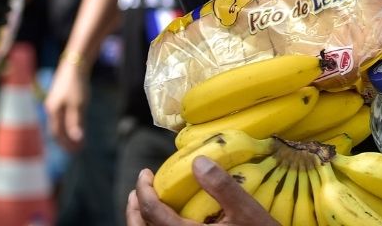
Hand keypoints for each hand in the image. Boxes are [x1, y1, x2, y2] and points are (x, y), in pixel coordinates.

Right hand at [45, 57, 88, 151]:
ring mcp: (54, 102)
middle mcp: (51, 108)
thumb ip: (76, 122)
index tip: (77, 152)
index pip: (57, 134)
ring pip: (59, 123)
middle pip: (56, 130)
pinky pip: (62, 115)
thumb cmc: (77, 85)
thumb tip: (77, 139)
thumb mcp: (79, 105)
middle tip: (77, 150)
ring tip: (78, 141)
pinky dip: (68, 124)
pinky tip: (76, 125)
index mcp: (53, 112)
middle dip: (66, 141)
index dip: (66, 144)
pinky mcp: (60, 97)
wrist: (75, 64)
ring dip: (67, 133)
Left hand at [126, 158, 274, 225]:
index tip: (146, 173)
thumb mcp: (246, 211)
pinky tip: (168, 221)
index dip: (144, 190)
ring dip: (141, 222)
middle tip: (137, 190)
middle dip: (134, 210)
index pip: (152, 212)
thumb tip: (197, 161)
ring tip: (144, 205)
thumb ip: (222, 187)